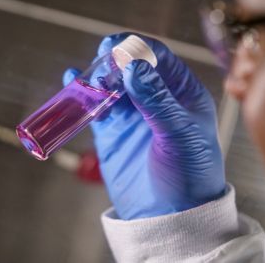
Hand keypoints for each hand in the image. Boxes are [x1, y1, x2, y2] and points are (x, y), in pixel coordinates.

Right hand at [63, 33, 224, 219]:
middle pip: (132, 66)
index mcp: (183, 94)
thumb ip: (157, 101)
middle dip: (116, 60)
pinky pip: (96, 106)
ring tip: (90, 80)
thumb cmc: (190, 175)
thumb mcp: (179, 134)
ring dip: (99, 76)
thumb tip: (134, 67)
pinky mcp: (113, 131)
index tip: (118, 48)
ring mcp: (134, 114)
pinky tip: (74, 85)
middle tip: (102, 60)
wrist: (173, 217)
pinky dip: (84, 94)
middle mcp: (158, 99)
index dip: (139, 49)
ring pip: (112, 83)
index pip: (160, 59)